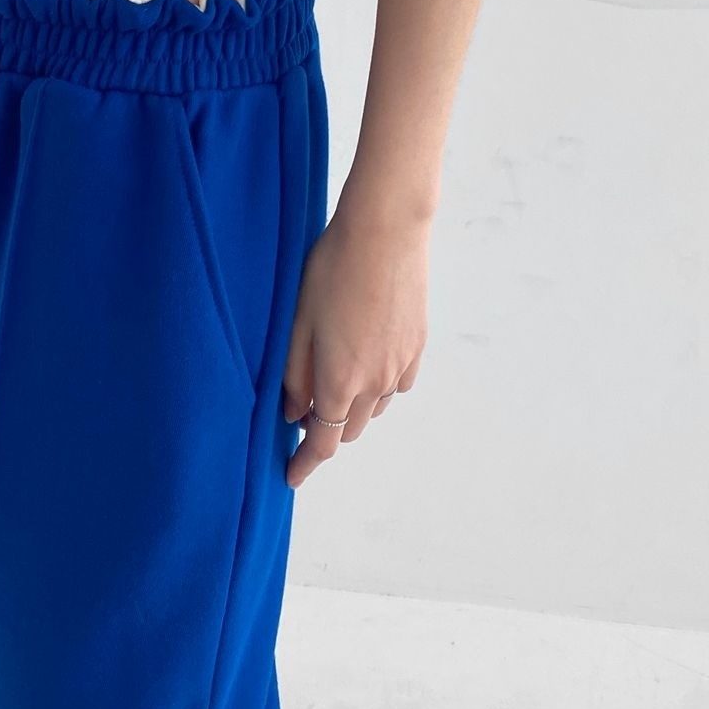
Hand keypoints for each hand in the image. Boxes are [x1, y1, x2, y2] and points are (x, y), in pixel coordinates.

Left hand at [281, 201, 429, 488]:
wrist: (385, 231)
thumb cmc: (332, 270)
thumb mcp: (298, 322)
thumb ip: (294, 375)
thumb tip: (293, 413)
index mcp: (340, 381)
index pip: (323, 443)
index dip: (305, 463)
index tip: (291, 476)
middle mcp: (376, 383)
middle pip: (350, 429)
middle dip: (327, 430)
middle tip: (304, 412)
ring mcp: (400, 365)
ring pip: (375, 408)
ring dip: (354, 408)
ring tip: (334, 380)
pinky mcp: (417, 346)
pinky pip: (396, 384)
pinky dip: (378, 387)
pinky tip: (366, 361)